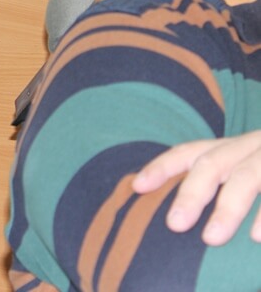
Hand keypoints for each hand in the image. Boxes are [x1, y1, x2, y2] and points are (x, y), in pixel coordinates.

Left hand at [132, 131, 260, 245]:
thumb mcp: (246, 164)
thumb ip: (219, 181)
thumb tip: (175, 214)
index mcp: (229, 148)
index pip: (188, 153)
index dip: (162, 166)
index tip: (138, 186)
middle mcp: (248, 148)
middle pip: (212, 164)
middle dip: (190, 193)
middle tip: (175, 225)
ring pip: (247, 178)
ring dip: (228, 209)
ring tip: (212, 238)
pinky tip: (256, 237)